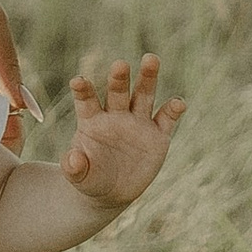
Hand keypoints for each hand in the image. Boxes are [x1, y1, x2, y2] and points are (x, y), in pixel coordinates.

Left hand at [62, 56, 183, 206]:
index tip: (77, 81)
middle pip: (118, 91)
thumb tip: (72, 159)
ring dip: (148, 78)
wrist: (111, 191)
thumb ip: (74, 168)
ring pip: (143, 95)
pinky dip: (173, 109)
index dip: (83, 90)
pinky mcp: (157, 135)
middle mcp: (116, 115)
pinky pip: (166, 119)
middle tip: (120, 65)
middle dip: (119, 78)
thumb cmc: (90, 178)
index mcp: (92, 120)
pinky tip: (178, 103)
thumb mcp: (79, 177)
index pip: (87, 101)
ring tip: (151, 59)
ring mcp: (137, 123)